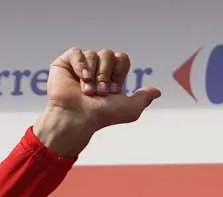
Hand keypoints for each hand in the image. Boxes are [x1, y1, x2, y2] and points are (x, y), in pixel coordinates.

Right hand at [33, 47, 161, 156]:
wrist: (78, 118)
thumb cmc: (101, 116)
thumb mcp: (129, 110)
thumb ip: (143, 98)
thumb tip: (157, 92)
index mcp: (111, 76)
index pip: (122, 58)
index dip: (119, 73)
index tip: (113, 91)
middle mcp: (97, 69)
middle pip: (108, 54)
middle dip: (106, 74)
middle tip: (101, 92)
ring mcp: (81, 65)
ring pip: (93, 54)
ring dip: (93, 75)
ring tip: (88, 92)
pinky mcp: (65, 63)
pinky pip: (77, 52)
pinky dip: (81, 65)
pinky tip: (81, 79)